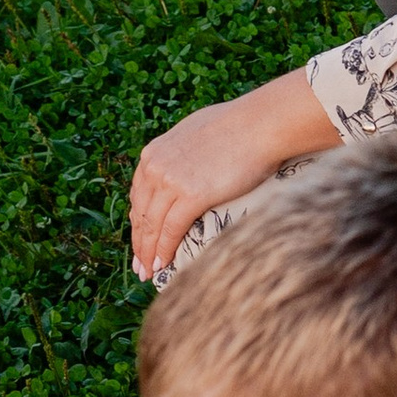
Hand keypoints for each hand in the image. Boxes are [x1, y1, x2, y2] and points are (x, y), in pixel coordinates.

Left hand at [130, 79, 322, 281]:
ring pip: (152, 225)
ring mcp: (170, 181)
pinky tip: (162, 264)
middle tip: (139, 265)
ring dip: (148, 252)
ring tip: (148, 272)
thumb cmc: (236, 126)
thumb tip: (183, 166)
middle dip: (139, 242)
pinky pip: (171, 229)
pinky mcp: (190, 195)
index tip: (139, 238)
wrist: (258, 124)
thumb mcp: (192, 133)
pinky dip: (164, 250)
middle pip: (141, 213)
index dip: (138, 221)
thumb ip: (179, 153)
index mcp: (153, 153)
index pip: (138, 195)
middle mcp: (155, 167)